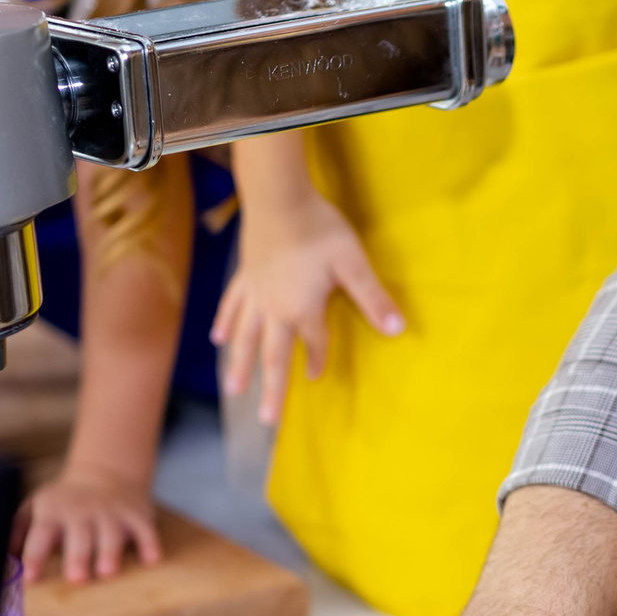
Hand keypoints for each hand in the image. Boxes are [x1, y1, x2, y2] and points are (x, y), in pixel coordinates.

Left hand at [19, 466, 161, 582]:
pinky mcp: (137, 515)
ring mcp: (111, 512)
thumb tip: (0, 561)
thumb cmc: (64, 501)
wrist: (105, 473)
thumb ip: (15, 532)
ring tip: (107, 573)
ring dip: (109, 551)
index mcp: (52, 511)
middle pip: (79, 534)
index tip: (31, 578)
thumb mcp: (35, 507)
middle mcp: (82, 511)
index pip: (41, 534)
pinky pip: (145, 530)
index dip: (35, 556)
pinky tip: (151, 559)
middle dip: (78, 556)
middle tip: (76, 579)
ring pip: (111, 532)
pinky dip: (149, 544)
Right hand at [212, 188, 401, 425]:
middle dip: (271, 388)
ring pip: (246, 337)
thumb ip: (373, 298)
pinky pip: (231, 306)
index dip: (318, 361)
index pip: (314, 343)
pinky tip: (219, 339)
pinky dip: (225, 323)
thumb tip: (397, 329)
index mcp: (302, 308)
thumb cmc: (320, 228)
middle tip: (265, 420)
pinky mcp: (244, 274)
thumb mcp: (353, 263)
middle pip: (272, 355)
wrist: (278, 195)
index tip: (318, 379)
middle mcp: (274, 308)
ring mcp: (255, 292)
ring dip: (240, 364)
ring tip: (232, 389)